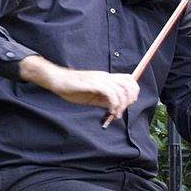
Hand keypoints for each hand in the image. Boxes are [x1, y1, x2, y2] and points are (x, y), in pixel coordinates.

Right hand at [23, 59, 139, 120]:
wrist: (57, 80)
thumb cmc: (73, 88)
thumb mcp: (92, 95)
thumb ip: (104, 100)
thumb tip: (116, 108)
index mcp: (107, 77)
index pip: (129, 79)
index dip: (133, 91)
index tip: (128, 104)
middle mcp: (106, 76)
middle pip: (129, 84)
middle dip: (130, 99)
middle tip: (122, 110)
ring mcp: (100, 79)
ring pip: (121, 90)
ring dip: (122, 104)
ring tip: (115, 114)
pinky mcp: (93, 84)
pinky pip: (110, 93)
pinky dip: (114, 103)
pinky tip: (110, 111)